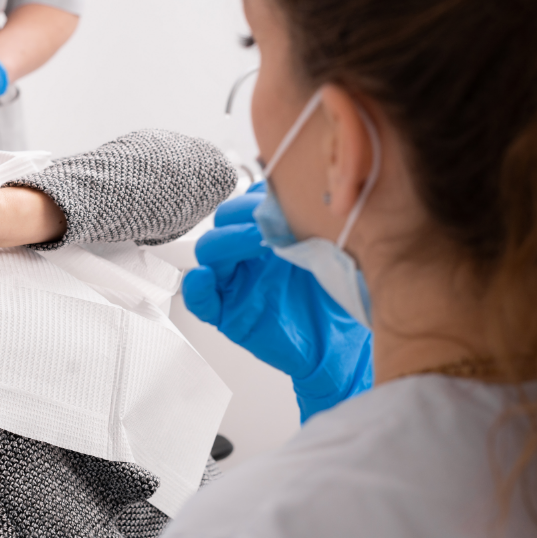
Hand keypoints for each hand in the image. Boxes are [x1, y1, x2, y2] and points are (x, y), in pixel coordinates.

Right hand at [182, 183, 373, 421]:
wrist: (340, 344)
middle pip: (223, 223)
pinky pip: (200, 301)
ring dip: (225, 242)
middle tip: (269, 221)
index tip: (278, 198)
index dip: (255, 198)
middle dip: (241, 215)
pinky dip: (196, 288)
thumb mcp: (330, 252)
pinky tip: (205, 278)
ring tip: (256, 242)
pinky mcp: (228, 315)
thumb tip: (300, 193)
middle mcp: (247, 257)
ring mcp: (235, 284)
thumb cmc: (336, 299)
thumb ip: (309, 224)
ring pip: (208, 254)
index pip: (247, 205)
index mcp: (267, 237)